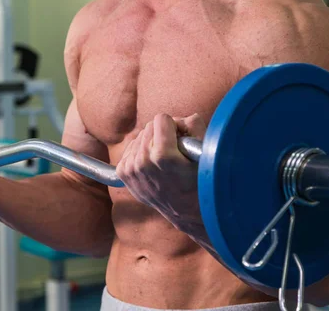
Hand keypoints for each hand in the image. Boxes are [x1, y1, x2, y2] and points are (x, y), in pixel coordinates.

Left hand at [116, 113, 205, 230]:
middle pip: (149, 127)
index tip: (180, 140)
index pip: (161, 118)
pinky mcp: (123, 173)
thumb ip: (193, 124)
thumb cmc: (198, 180)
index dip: (174, 126)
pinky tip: (153, 165)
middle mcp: (143, 162)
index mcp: (163, 155)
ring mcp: (131, 169)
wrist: (185, 210)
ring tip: (164, 161)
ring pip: (140, 136)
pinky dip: (141, 152)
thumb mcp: (205, 151)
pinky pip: (131, 148)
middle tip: (174, 151)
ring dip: (152, 143)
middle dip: (162, 134)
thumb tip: (177, 119)